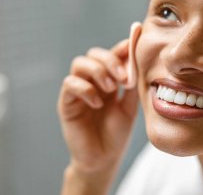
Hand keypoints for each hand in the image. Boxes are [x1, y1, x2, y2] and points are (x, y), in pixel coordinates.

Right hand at [57, 39, 138, 190]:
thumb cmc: (117, 132)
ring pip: (80, 63)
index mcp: (109, 79)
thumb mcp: (129, 106)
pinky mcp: (66, 102)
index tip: (133, 46)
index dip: (121, 48)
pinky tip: (97, 103)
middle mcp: (92, 81)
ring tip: (111, 89)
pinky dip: (85, 89)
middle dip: (110, 60)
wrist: (104, 157)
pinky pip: (69, 84)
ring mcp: (78, 90)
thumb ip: (130, 85)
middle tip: (122, 76)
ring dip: (98, 71)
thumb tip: (136, 60)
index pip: (112, 54)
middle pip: (94, 54)